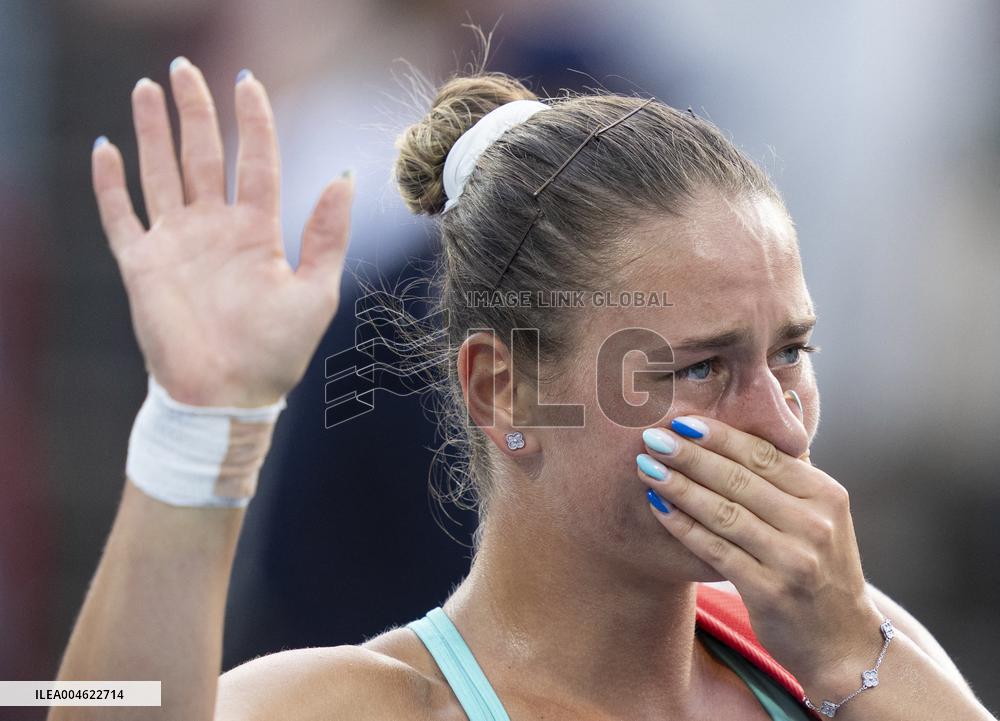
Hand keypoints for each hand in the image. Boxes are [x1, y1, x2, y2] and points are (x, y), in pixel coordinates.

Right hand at [91, 58, 353, 406]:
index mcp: (258, 231)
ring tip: (148, 88)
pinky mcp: (142, 264)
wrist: (227, 397)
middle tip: (185, 68)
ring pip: (161, 173)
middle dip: (195, 111)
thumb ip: (326, 234)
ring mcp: (177, 243)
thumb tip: (345, 175)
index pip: (256, 162)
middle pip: (204, 155)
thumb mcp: (315, 292)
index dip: (253, 121)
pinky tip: (107, 148)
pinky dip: (111, 184)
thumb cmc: (276, 352)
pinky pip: (121, 216)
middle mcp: (216, 228)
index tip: (247, 81)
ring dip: (153, 132)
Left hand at [637, 416, 883, 692]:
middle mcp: (813, 523)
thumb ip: (795, 468)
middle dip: (690, 455)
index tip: (682, 420)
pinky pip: (715, 549)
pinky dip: (683, 526)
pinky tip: (659, 507)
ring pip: (723, 512)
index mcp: (826, 494)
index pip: (764, 454)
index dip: (720, 436)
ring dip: (679, 486)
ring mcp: (793, 559)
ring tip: (647, 467)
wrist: (844, 643)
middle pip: (739, 478)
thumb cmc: (821, 568)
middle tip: (652, 437)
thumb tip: (783, 401)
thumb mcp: (824, 514)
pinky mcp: (770, 591)